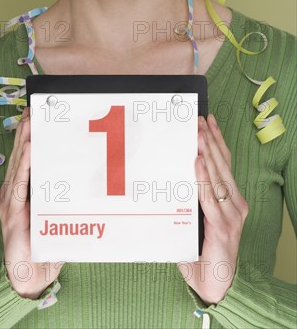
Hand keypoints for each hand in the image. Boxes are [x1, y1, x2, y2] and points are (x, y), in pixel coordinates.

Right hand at [0, 107, 61, 298]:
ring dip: (24, 141)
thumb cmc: (46, 242)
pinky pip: (18, 184)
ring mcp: (10, 202)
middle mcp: (13, 192)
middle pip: (20, 156)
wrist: (33, 272)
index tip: (36, 116)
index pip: (25, 158)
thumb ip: (62, 192)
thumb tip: (85, 172)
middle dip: (25, 131)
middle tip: (32, 110)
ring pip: (18, 165)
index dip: (29, 136)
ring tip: (30, 122)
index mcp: (22, 190)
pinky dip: (23, 165)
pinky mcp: (11, 213)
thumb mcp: (56, 211)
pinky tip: (28, 149)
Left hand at [178, 114, 248, 304]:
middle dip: (211, 140)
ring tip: (198, 134)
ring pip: (218, 177)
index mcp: (231, 199)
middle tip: (199, 121)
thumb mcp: (196, 219)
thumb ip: (190, 199)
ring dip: (207, 153)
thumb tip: (168, 175)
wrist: (214, 282)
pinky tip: (198, 163)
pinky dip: (204, 178)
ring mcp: (232, 215)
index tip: (209, 121)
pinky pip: (210, 197)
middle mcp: (236, 204)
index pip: (225, 164)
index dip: (218, 141)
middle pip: (223, 165)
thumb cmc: (202, 250)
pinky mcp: (223, 227)